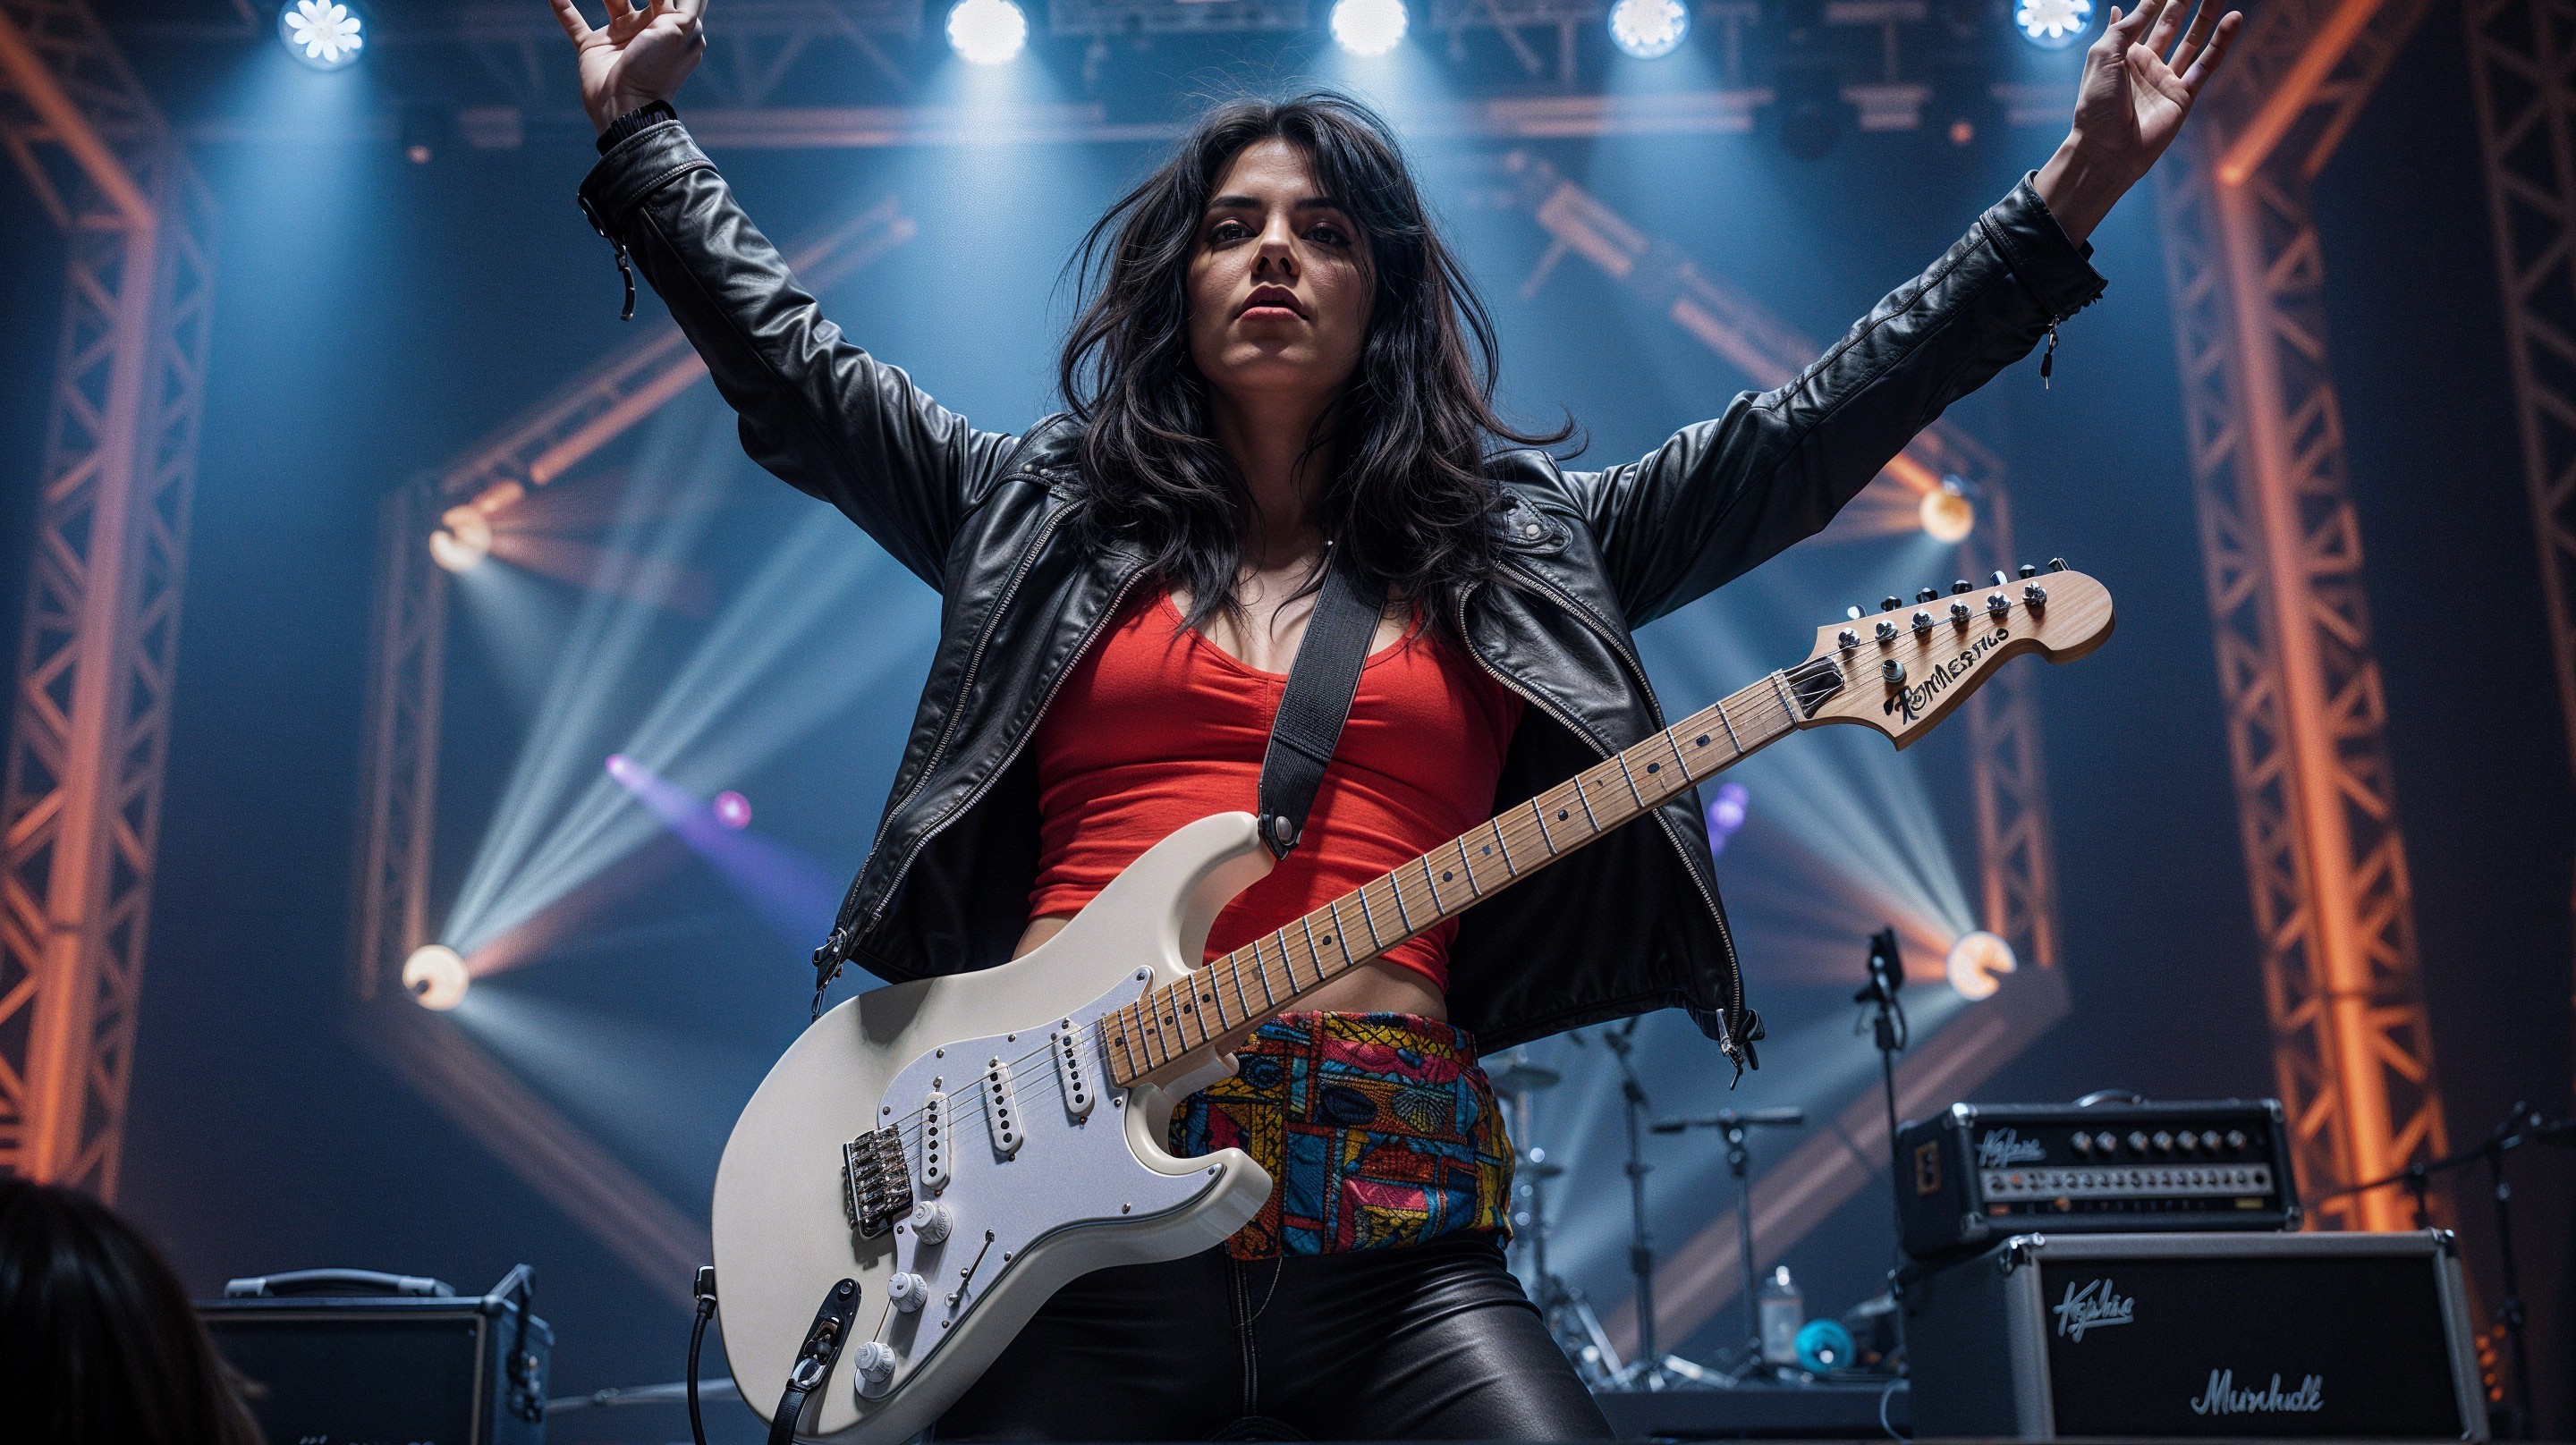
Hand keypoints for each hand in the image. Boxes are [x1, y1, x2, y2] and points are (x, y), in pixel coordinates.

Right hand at [548, 0, 707, 133]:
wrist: (626, 106)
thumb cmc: (656, 69)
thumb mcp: (681, 30)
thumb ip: (686, 2)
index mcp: (671, 28)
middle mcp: (646, 30)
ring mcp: (618, 38)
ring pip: (612, 0)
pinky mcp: (593, 48)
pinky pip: (574, 23)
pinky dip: (563, 9)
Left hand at [2035, 0, 2242, 242]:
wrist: (2107, 149)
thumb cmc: (2097, 105)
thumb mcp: (2103, 57)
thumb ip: (2124, 29)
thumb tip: (2134, 5)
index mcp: (2122, 54)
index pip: (2145, 16)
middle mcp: (2145, 64)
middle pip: (2171, 24)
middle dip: (2184, 1)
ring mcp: (2165, 79)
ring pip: (2192, 40)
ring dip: (2206, 16)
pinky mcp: (2183, 96)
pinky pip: (2207, 64)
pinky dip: (2221, 42)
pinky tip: (2234, 19)